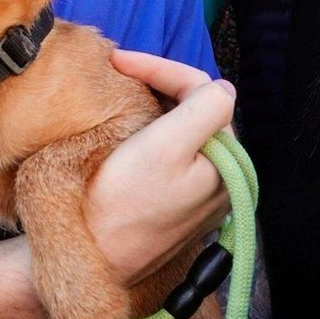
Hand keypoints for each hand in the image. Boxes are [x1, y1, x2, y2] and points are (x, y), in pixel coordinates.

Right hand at [86, 50, 236, 286]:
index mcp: (229, 162)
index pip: (203, 91)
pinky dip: (156, 130)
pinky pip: (177, 152)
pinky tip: (132, 126)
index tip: (117, 60)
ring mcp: (203, 193)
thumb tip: (219, 87)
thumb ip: (203, 108)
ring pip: (187, 128)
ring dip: (158, 105)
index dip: (160, 68)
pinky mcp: (180, 204)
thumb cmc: (123, 202)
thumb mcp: (165, 146)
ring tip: (123, 92)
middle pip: (198, 109)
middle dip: (160, 84)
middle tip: (119, 73)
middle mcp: (225, 179)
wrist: (90, 258)